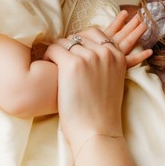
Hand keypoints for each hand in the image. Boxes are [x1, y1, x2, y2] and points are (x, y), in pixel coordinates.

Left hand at [43, 11, 150, 152]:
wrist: (97, 131)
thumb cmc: (100, 113)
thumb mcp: (111, 82)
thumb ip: (104, 65)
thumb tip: (84, 52)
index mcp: (118, 56)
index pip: (95, 33)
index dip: (80, 42)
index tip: (72, 54)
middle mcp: (106, 53)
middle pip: (78, 36)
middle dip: (67, 47)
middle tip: (59, 62)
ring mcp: (90, 57)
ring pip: (64, 42)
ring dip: (56, 53)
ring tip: (52, 68)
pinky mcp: (73, 64)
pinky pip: (54, 49)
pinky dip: (47, 57)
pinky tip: (46, 70)